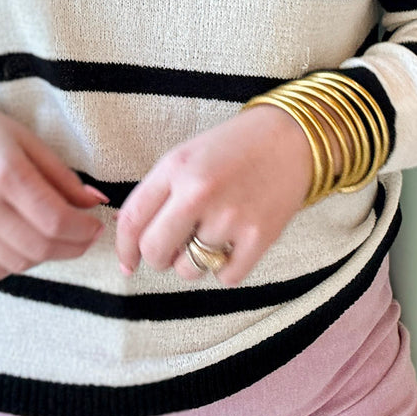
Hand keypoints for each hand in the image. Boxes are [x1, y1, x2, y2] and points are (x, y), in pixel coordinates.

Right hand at [0, 95, 108, 282]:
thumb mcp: (29, 141)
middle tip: (86, 235)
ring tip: (59, 236)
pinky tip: (28, 243)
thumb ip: (63, 177)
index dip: (84, 229)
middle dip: (74, 246)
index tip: (96, 225)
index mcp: (4, 174)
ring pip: (21, 263)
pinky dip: (19, 263)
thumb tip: (96, 203)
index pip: (55, 220)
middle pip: (41, 247)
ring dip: (49, 255)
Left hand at [114, 105, 312, 285]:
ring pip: (189, 270)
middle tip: (172, 250)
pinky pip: (226, 278)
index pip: (132, 219)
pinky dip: (226, 270)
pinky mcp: (261, 236)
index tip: (128, 263)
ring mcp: (231, 216)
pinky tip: (234, 246)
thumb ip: (158, 192)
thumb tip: (129, 232)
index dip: (125, 248)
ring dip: (194, 263)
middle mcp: (199, 192)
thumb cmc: (233, 148)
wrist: (291, 137)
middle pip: (155, 252)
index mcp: (176, 168)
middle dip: (158, 258)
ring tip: (211, 237)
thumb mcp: (187, 156)